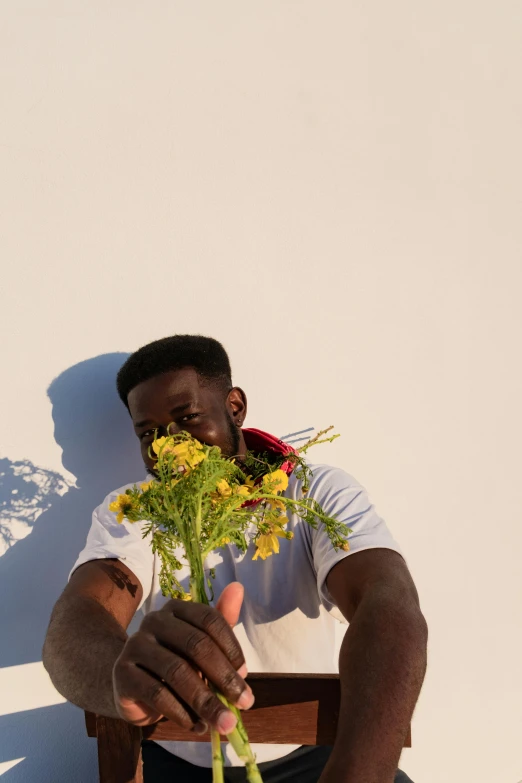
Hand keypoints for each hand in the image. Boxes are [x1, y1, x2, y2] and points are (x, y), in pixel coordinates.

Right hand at [112, 582, 252, 733]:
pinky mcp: (123, 673)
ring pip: (177, 672)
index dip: (231, 647)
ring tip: (224, 723)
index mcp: (176, 608)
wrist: (131, 686)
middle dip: (224, 678)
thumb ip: (221, 621)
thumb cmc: (174, 662)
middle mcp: (154, 621)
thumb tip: (238, 588)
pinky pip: (157, 693)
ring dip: (206, 701)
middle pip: (196, 645)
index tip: (245, 675)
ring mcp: (135, 645)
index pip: (209, 620)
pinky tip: (197, 725)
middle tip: (245, 702)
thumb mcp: (200, 643)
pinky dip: (182, 713)